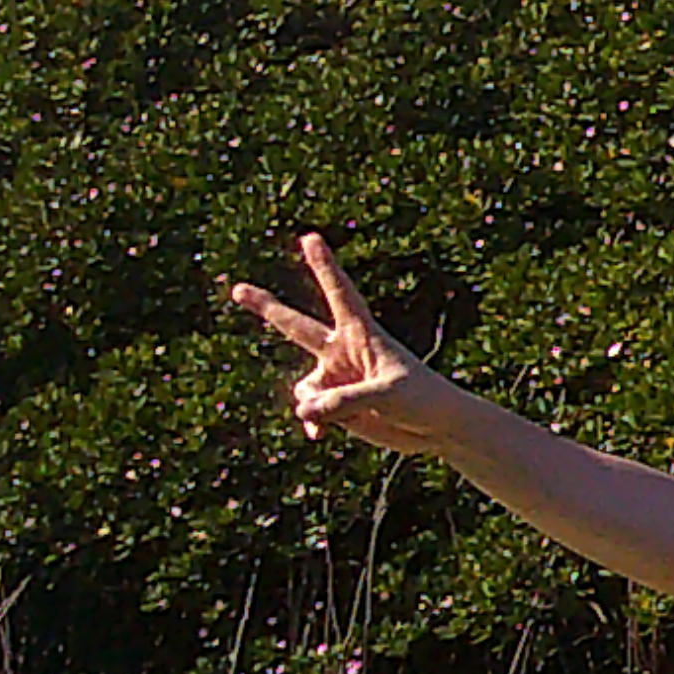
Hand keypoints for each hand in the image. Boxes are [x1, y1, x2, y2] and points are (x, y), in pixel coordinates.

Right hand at [226, 234, 474, 457]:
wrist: (436, 428)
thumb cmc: (424, 400)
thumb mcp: (387, 395)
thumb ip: (344, 402)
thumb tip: (304, 412)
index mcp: (362, 334)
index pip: (339, 293)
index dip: (324, 266)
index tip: (310, 238)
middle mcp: (342, 352)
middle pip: (294, 325)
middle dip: (266, 307)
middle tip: (237, 289)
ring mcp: (336, 378)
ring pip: (302, 389)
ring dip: (315, 405)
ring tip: (347, 415)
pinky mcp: (335, 405)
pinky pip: (308, 412)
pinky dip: (313, 423)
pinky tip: (320, 435)